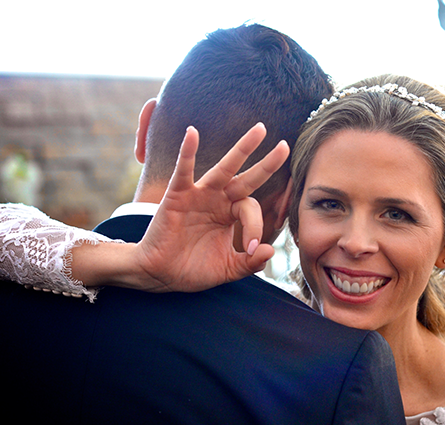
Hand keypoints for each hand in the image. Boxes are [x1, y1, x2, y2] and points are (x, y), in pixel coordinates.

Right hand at [129, 123, 288, 291]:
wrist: (160, 275)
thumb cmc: (193, 269)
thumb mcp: (227, 269)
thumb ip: (249, 263)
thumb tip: (270, 252)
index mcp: (231, 214)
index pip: (251, 209)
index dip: (256, 227)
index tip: (251, 247)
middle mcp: (218, 200)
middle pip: (247, 178)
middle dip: (266, 163)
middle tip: (284, 146)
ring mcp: (199, 195)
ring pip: (224, 168)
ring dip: (242, 149)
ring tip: (260, 130)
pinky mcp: (178, 195)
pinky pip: (184, 171)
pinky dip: (187, 152)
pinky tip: (192, 133)